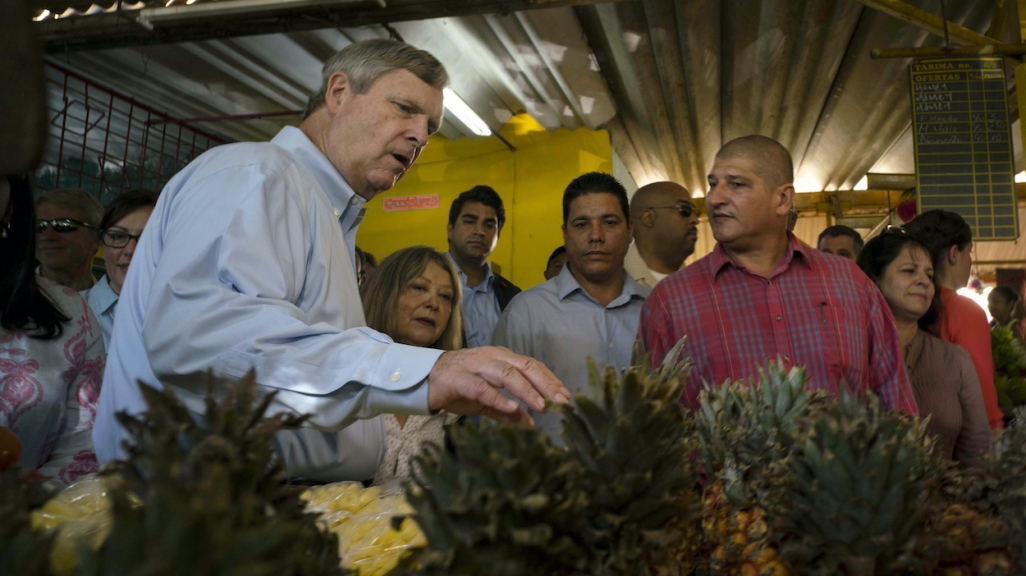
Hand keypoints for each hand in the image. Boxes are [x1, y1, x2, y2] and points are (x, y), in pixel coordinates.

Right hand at [427, 347, 569, 423]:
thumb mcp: (485, 400)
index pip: (531, 366)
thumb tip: (529, 424)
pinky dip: (499, 398)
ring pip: (506, 374)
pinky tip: (513, 409)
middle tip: (561, 401)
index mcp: (501, 358)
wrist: (422, 380)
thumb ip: (506, 411)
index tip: (566, 396)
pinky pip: (482, 388)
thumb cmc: (457, 387)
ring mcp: (475, 366)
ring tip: (542, 406)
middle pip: (524, 366)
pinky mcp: (459, 379)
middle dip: (545, 384)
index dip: (550, 379)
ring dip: (526, 390)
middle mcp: (491, 357)